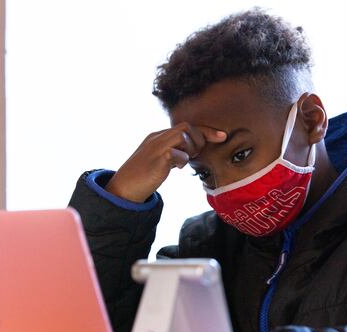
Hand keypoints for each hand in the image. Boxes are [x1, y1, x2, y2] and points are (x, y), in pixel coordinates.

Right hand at [105, 123, 226, 202]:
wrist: (123, 188)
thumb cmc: (142, 177)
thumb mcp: (160, 160)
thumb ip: (173, 153)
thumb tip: (189, 153)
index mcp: (158, 136)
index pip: (186, 126)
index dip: (206, 130)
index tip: (222, 136)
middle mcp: (157, 138)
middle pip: (187, 126)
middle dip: (200, 138)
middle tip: (195, 154)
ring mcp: (156, 147)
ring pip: (183, 135)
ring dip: (191, 148)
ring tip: (184, 160)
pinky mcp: (157, 160)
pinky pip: (177, 153)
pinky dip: (182, 160)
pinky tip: (176, 168)